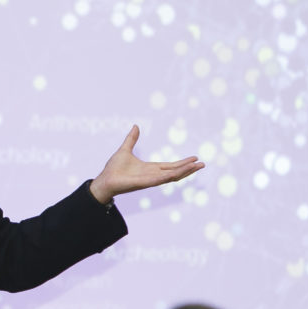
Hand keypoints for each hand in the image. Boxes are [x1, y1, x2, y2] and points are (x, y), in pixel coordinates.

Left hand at [89, 125, 203, 203]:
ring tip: (197, 166)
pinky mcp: (145, 183)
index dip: (183, 162)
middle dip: (189, 168)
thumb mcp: (125, 149)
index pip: (171, 166)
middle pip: (176, 172)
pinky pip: (161, 179)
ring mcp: (150, 179)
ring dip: (185, 171)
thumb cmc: (113, 168)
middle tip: (202, 163)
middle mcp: (153, 175)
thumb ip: (132, 139)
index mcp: (151, 168)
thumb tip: (135, 126)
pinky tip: (180, 172)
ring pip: (172, 176)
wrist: (105, 180)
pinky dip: (171, 176)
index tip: (195, 158)